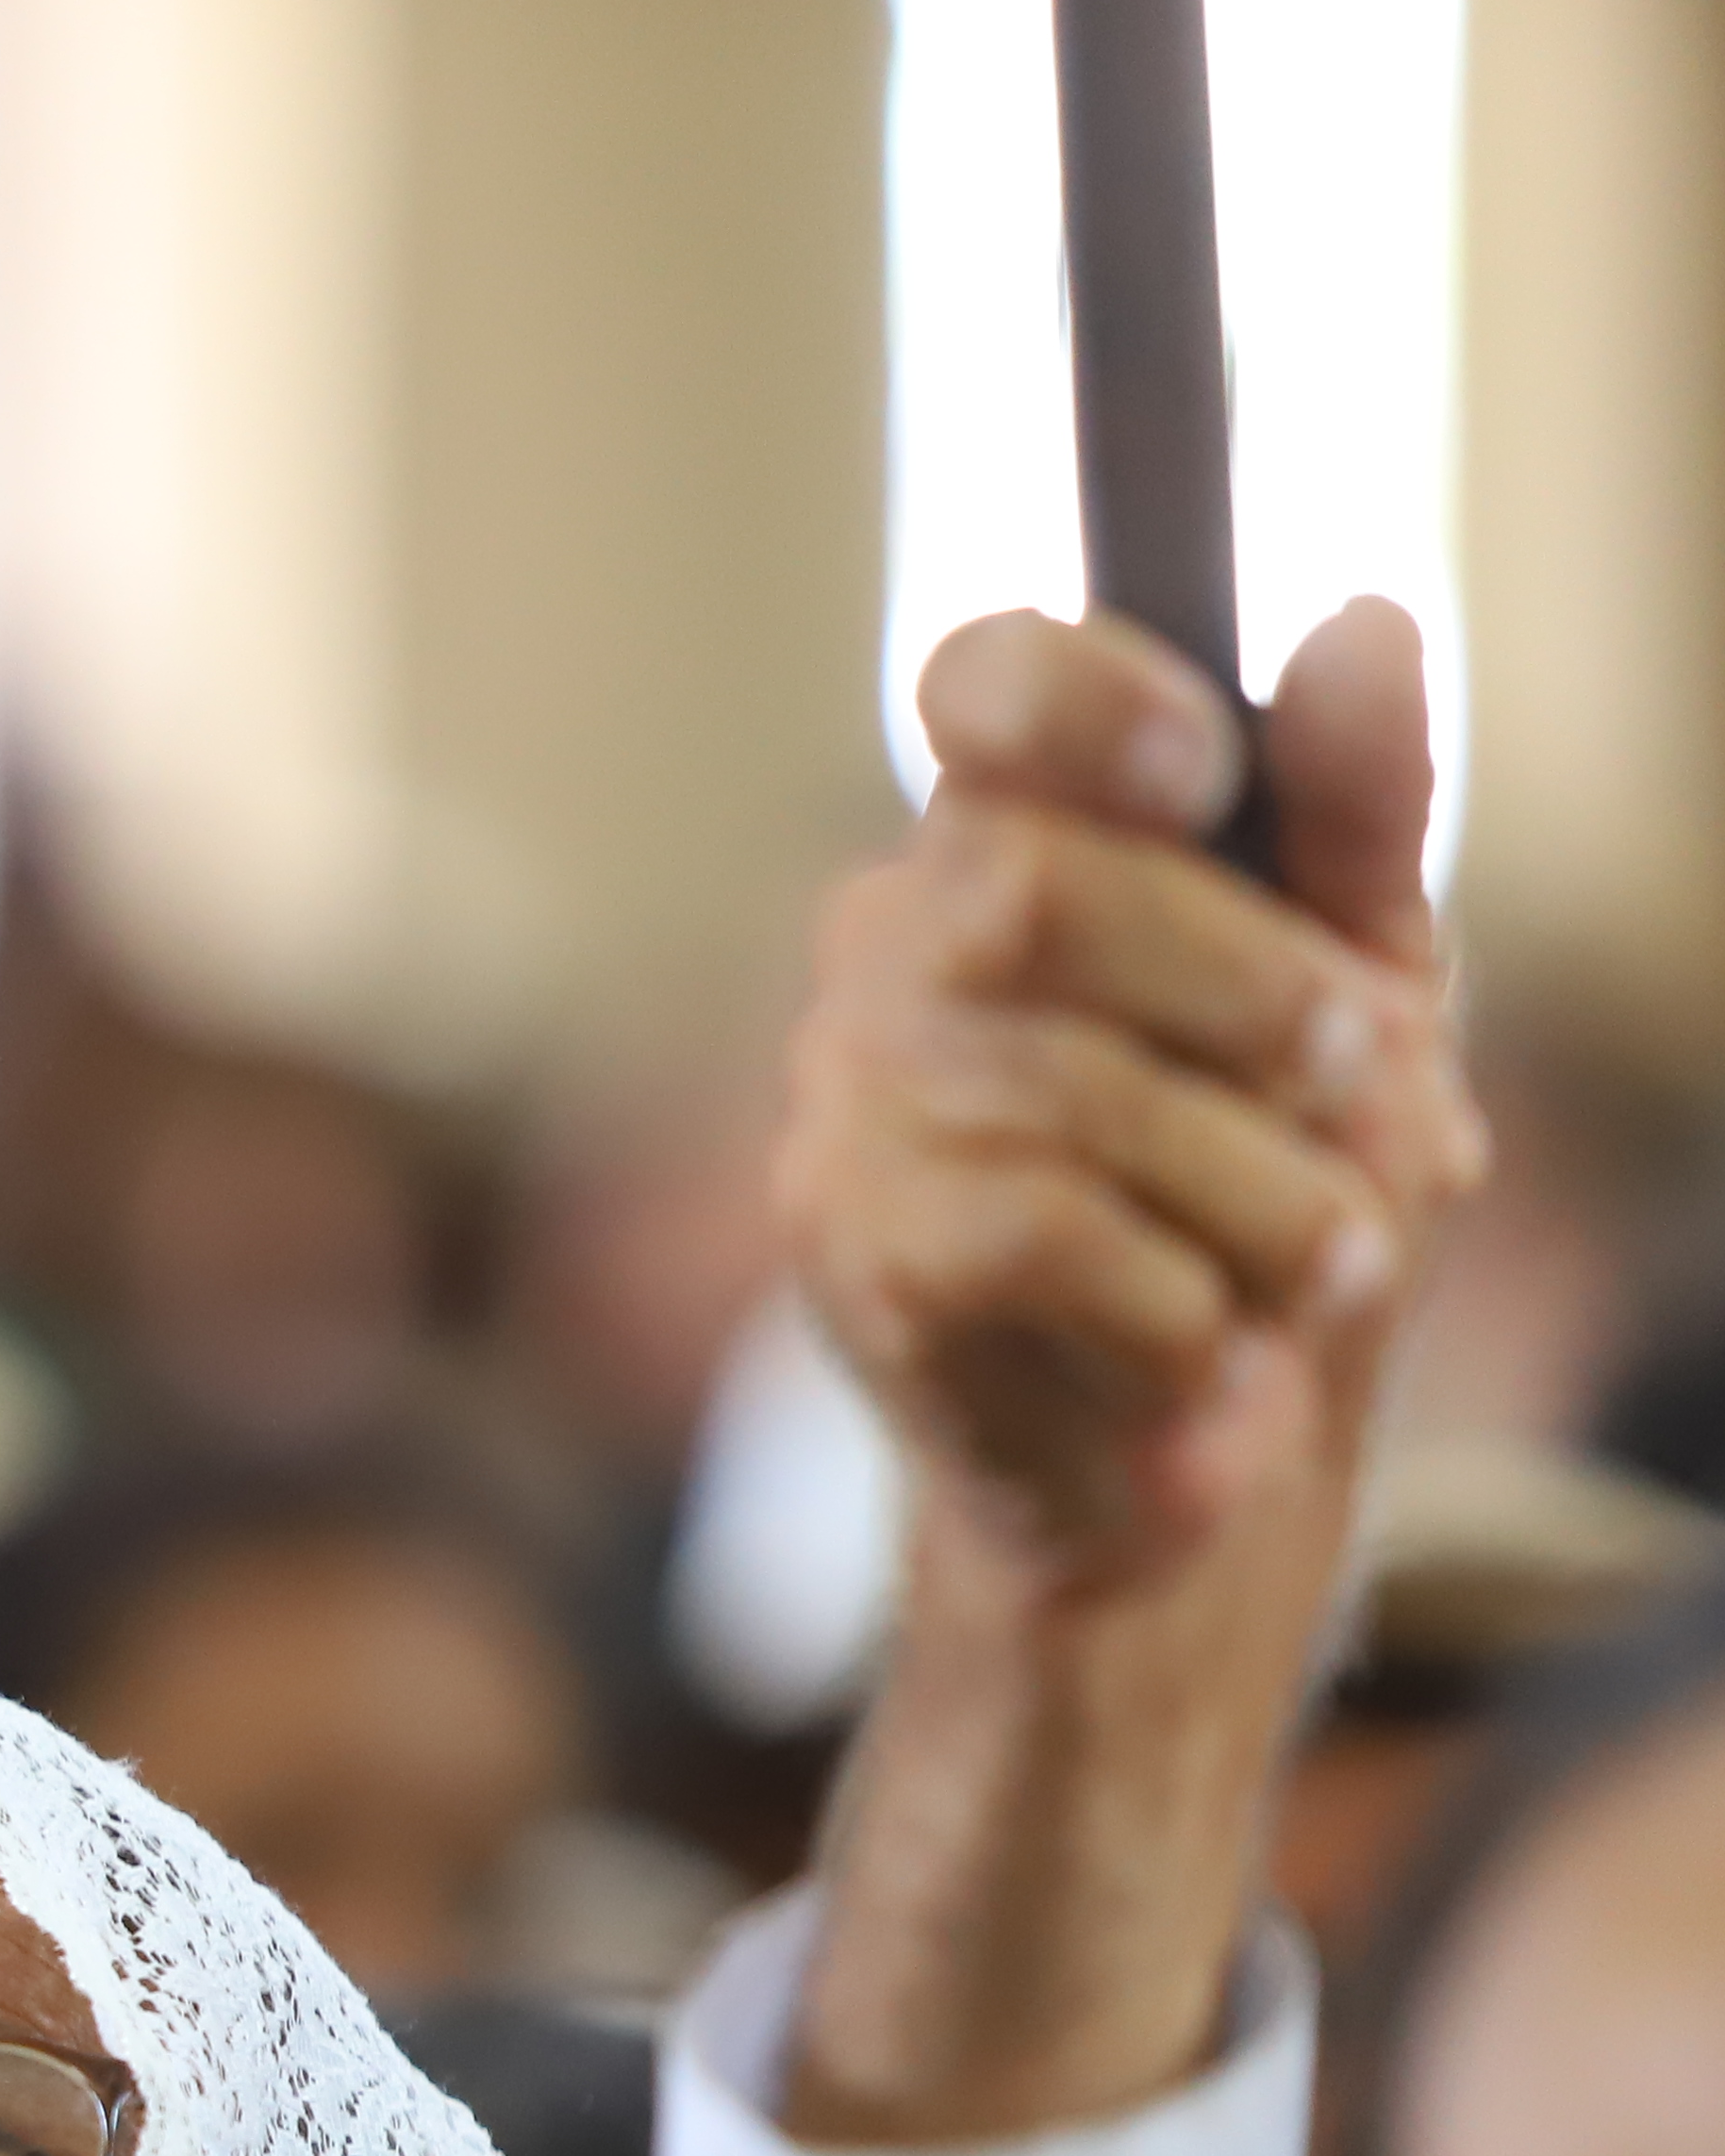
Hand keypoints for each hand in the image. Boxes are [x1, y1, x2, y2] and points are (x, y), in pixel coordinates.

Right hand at [783, 600, 1478, 1599]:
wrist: (1199, 1472)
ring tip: (1325, 1271)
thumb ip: (1355, 822)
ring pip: (1079, 1092)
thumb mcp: (1363, 996)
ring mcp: (850, 1113)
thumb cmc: (1268, 1206)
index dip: (1085, 701)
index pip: (983, 688)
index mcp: (1011, 849)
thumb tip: (1364, 626)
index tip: (1203, 775)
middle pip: (1033, 883)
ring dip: (1270, 1197)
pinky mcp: (857, 1263)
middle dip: (1249, 987)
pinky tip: (1210, 1364)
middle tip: (1361, 1081)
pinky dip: (1190, 1313)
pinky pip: (1054, 1239)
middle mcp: (889, 958)